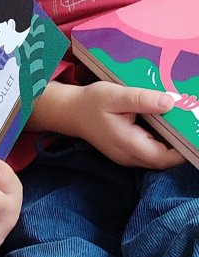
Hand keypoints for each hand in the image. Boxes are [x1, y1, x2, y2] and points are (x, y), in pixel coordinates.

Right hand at [66, 80, 183, 168]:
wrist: (70, 112)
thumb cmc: (91, 102)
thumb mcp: (116, 95)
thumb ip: (142, 99)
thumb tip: (170, 103)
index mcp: (128, 144)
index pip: (165, 158)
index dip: (183, 149)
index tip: (192, 131)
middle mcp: (129, 157)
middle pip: (165, 161)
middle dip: (181, 145)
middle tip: (189, 124)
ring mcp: (127, 158)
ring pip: (159, 159)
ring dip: (172, 145)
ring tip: (181, 124)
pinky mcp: (127, 154)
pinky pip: (150, 154)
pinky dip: (162, 143)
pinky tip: (164, 126)